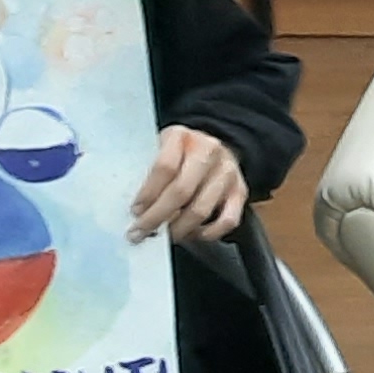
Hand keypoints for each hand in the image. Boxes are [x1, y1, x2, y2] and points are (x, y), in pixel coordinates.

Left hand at [125, 126, 245, 241]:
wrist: (208, 146)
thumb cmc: (174, 154)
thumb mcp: (156, 148)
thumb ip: (144, 170)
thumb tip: (133, 208)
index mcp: (181, 136)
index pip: (164, 167)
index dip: (148, 193)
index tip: (135, 211)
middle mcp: (208, 150)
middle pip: (182, 191)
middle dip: (157, 217)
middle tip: (140, 232)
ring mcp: (227, 171)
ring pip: (201, 209)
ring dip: (178, 229)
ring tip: (163, 235)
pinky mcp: (240, 190)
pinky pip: (227, 220)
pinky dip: (207, 233)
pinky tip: (191, 234)